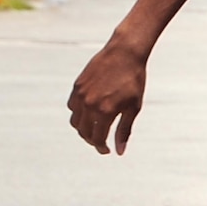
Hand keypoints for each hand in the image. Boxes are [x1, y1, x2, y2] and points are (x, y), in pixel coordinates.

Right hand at [68, 38, 148, 154]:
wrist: (124, 54)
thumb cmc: (134, 81)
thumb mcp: (133, 108)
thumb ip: (124, 130)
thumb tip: (119, 151)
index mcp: (105, 111)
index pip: (97, 138)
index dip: (101, 147)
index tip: (107, 151)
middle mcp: (89, 104)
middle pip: (84, 132)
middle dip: (92, 140)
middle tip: (102, 143)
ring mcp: (80, 95)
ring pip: (75, 121)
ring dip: (83, 129)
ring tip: (95, 131)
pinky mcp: (77, 86)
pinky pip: (72, 107)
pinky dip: (78, 115)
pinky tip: (89, 115)